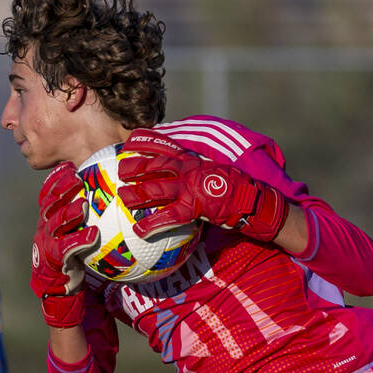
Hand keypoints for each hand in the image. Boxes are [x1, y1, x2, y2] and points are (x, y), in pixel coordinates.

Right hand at [31, 162, 98, 327]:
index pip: (47, 196)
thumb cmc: (74, 260)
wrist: (62, 290)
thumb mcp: (76, 235)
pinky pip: (66, 248)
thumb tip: (109, 197)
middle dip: (60, 189)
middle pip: (49, 205)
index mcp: (47, 221)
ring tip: (83, 204)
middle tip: (76, 177)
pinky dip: (79, 240)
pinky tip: (93, 234)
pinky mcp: (54, 261)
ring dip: (69, 212)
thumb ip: (85, 219)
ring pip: (55, 225)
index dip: (56, 180)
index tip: (69, 167)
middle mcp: (44, 230)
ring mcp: (47, 245)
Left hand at [118, 129, 287, 243]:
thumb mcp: (213, 172)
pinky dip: (152, 224)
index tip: (129, 141)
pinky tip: (139, 231)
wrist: (253, 200)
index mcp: (192, 160)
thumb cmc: (234, 189)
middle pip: (155, 166)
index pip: (166, 145)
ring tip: (122, 197)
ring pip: (157, 189)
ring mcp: (190, 188)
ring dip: (137, 194)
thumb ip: (194, 171)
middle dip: (135, 166)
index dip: (146, 141)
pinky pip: (168, 217)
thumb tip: (180, 178)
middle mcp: (189, 170)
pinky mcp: (194, 208)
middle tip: (119, 169)